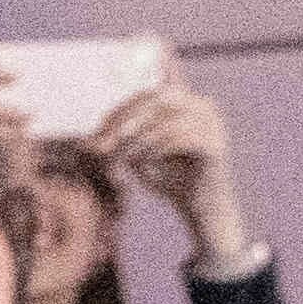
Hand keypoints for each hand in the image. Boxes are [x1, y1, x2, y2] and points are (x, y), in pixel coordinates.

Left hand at [90, 69, 252, 270]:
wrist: (201, 208)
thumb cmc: (169, 180)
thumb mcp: (138, 155)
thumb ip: (121, 141)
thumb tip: (87, 139)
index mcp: (186, 103)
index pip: (148, 95)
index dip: (120, 112)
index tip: (97, 134)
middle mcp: (203, 107)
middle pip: (158, 99)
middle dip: (126, 122)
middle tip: (105, 145)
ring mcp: (212, 124)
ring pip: (166, 121)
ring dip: (137, 141)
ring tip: (123, 159)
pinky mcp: (215, 145)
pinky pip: (179, 139)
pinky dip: (155, 150)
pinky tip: (142, 163)